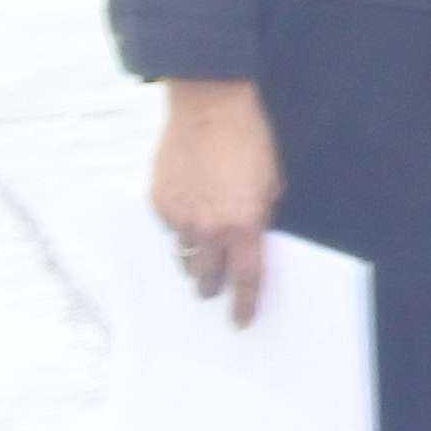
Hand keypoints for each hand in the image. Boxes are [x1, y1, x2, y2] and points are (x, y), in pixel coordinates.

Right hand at [152, 78, 281, 322]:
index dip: (244, 305)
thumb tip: (252, 244)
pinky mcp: (158, 204)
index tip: (241, 321)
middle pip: (207, 279)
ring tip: (201, 246)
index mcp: (244, 226)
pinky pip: (169, 229)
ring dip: (193, 257)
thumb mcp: (272, 184)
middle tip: (214, 287)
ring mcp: (179, 218)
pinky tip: (188, 208)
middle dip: (212, 286)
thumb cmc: (250, 141)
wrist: (210, 109)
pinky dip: (178, 226)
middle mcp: (209, 230)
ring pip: (183, 256)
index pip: (247, 280)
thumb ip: (261, 218)